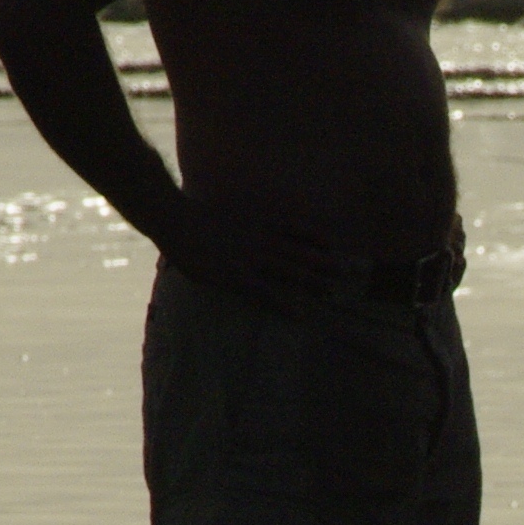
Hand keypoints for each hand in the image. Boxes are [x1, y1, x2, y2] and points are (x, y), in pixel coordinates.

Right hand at [152, 189, 347, 304]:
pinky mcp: (235, 275)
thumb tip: (258, 223)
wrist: (176, 218)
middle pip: (301, 251)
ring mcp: (250, 257)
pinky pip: (265, 293)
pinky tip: (299, 315)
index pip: (297, 228)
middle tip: (347, 272)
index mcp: (260, 221)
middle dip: (324, 262)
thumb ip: (249, 217)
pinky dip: (284, 304)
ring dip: (312, 282)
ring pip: (289, 271)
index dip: (317, 237)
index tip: (335, 245)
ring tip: (330, 292)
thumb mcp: (231, 209)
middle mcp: (261, 238)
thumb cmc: (199, 216)